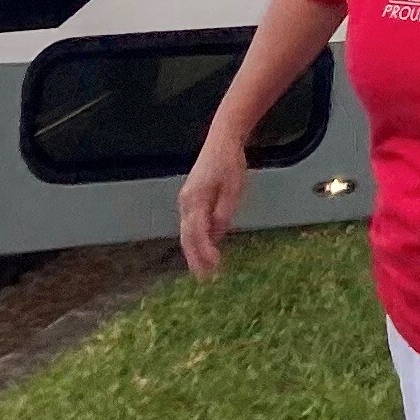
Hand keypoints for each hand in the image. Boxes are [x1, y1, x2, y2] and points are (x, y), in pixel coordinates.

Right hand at [176, 131, 249, 276]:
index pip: (197, 233)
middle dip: (195, 259)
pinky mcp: (191, 199)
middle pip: (187, 237)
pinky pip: (191, 224)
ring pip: (187, 232)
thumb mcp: (233, 188)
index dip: (205, 253)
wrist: (222, 140)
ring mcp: (186, 200)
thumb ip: (224, 212)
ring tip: (205, 271)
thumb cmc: (230, 162)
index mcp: (195, 199)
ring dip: (195, 252)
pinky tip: (206, 250)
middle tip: (205, 279)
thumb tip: (218, 234)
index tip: (215, 267)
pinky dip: (196, 240)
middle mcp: (186, 202)